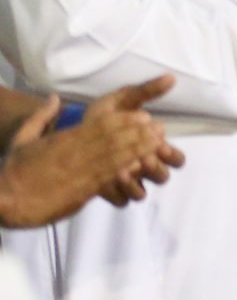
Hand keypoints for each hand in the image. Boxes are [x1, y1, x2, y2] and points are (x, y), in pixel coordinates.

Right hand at [0, 80, 184, 227]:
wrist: (6, 201)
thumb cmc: (14, 171)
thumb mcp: (24, 139)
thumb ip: (41, 117)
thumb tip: (53, 98)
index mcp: (64, 139)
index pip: (101, 125)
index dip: (125, 120)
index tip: (143, 116)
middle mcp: (75, 154)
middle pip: (114, 139)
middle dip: (139, 132)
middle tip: (160, 128)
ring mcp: (80, 173)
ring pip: (115, 157)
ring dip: (140, 149)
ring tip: (159, 143)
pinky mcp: (82, 191)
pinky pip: (108, 178)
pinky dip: (126, 169)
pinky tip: (142, 165)